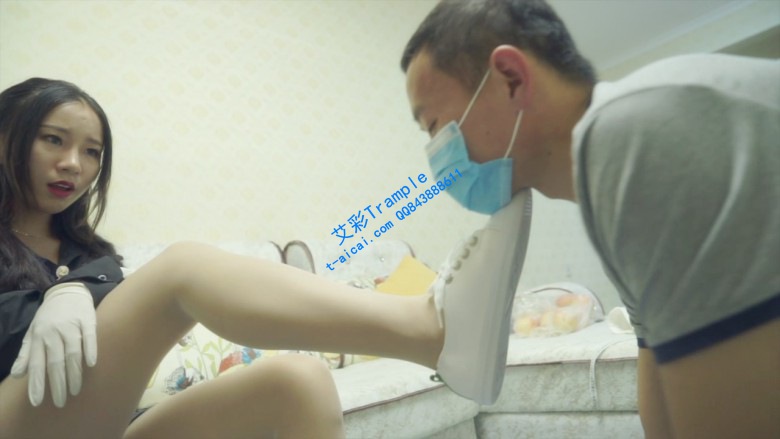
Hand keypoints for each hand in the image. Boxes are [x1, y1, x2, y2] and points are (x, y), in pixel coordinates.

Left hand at [10, 282, 96, 407]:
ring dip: (74, 373)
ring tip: (75, 391)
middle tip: (60, 402)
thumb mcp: (33, 333)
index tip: (37, 402)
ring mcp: (71, 325)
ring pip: (72, 352)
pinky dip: (90, 350)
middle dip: (57, 384)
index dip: (36, 383)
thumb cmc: (49, 317)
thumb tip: (16, 375)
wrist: (67, 291)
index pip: (37, 364)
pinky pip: (89, 336)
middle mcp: (53, 332)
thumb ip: (26, 354)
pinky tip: (91, 364)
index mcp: (38, 337)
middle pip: (55, 361)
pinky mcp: (87, 320)